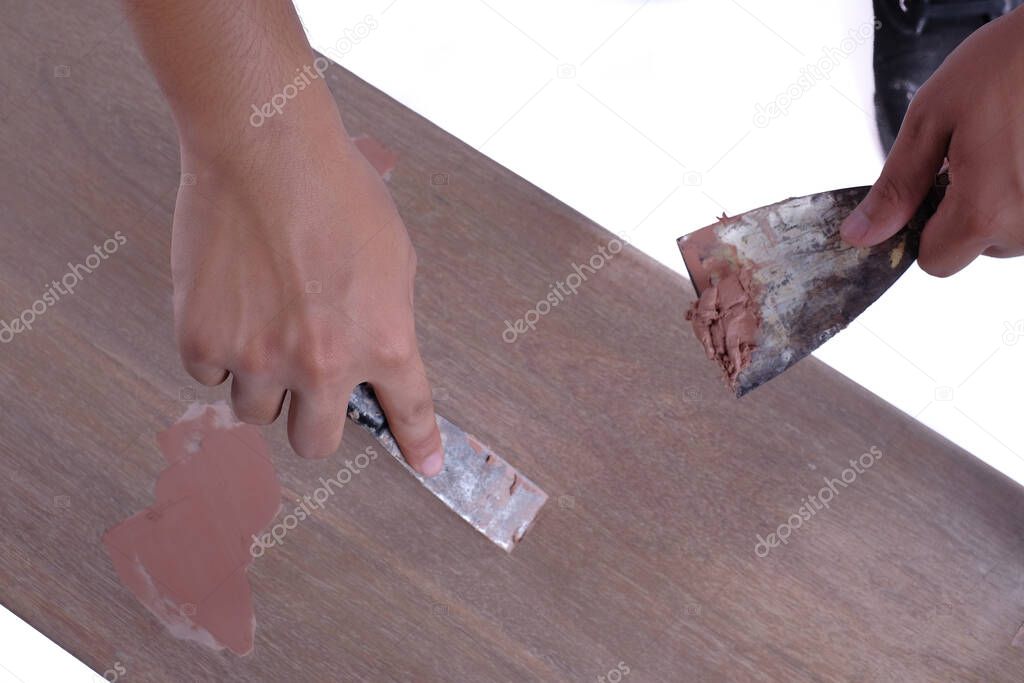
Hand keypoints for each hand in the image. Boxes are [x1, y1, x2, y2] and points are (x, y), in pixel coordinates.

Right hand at [172, 99, 443, 474]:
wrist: (265, 151)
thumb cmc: (336, 190)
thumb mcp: (394, 257)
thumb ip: (386, 317)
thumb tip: (375, 353)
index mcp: (383, 342)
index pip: (408, 412)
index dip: (418, 443)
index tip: (424, 463)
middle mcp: (323, 364)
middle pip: (314, 444)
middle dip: (313, 420)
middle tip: (306, 385)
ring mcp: (260, 358)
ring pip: (255, 413)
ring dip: (262, 383)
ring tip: (262, 326)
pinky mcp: (204, 340)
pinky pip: (208, 376)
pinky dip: (217, 352)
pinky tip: (228, 306)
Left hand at [840, 7, 1023, 275]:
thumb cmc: (1006, 64)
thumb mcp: (931, 119)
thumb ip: (896, 186)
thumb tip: (862, 234)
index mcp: (986, 210)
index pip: (935, 261)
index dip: (921, 230)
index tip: (926, 192)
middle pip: (974, 248)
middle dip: (962, 212)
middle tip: (970, 155)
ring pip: (1006, 233)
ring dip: (996, 200)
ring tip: (1003, 146)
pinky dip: (1020, 190)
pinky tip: (1019, 151)